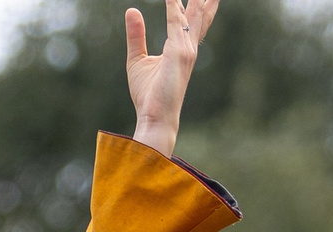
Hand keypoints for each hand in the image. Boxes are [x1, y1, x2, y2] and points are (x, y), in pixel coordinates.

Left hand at [125, 0, 220, 157]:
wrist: (155, 118)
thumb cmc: (148, 95)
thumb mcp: (138, 59)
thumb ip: (136, 35)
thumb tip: (132, 10)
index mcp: (183, 48)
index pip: (192, 20)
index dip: (195, 3)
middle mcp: (189, 47)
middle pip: (201, 14)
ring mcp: (187, 50)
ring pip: (194, 15)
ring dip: (196, 0)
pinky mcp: (179, 54)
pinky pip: (175, 23)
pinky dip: (174, 8)